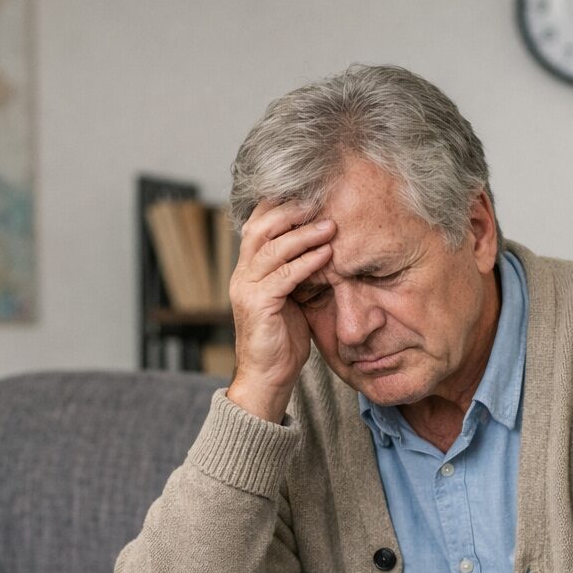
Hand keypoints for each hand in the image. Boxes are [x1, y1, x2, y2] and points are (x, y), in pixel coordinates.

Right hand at [226, 200, 335, 422]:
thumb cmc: (283, 339)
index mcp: (248, 269)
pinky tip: (326, 254)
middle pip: (260, 227)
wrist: (268, 378)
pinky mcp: (258, 305)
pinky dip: (307, 262)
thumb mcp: (291, 298)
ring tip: (330, 226)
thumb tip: (324, 246)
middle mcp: (242, 274)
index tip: (309, 194)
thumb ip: (297, 272)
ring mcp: (246, 289)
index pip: (257, 224)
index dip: (279, 206)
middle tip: (319, 202)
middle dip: (291, 211)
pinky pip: (284, 276)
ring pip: (273, 248)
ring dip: (304, 234)